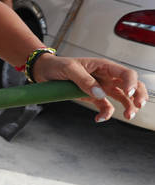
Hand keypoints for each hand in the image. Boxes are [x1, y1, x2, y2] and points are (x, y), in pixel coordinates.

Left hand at [32, 54, 147, 121]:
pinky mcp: (93, 98)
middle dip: (139, 95)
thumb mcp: (69, 69)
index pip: (126, 73)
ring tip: (128, 116)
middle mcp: (106, 77)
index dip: (131, 82)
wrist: (45, 72)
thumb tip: (100, 93)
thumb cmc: (58, 65)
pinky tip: (98, 119)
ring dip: (128, 107)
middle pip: (132, 85)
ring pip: (122, 97)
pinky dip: (105, 114)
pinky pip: (105, 107)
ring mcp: (101, 88)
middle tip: (139, 105)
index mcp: (104, 66)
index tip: (129, 93)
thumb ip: (84, 80)